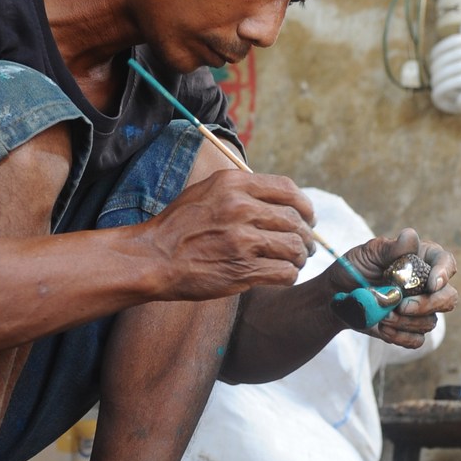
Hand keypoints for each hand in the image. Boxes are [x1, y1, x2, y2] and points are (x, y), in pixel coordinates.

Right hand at [148, 170, 316, 300]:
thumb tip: (275, 200)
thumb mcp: (205, 192)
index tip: (308, 218)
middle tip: (306, 246)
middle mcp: (242, 208)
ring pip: (294, 247)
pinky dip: (289, 275)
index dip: (305, 206)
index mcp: (234, 185)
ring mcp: (244, 240)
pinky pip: (284, 272)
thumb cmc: (177, 227)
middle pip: (295, 221)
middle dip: (306, 236)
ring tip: (295, 262)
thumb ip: (239, 191)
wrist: (152, 258)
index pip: (288, 190)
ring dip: (300, 257)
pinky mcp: (243, 270)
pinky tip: (283, 276)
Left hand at [334, 228, 456, 348]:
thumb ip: (391, 248)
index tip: (433, 284)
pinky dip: (401, 337)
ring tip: (382, 316)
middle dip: (427, 305)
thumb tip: (411, 237)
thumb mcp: (369, 253)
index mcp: (423, 260)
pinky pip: (418, 340)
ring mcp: (421, 309)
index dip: (444, 274)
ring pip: (430, 322)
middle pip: (448, 298)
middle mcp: (427, 285)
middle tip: (402, 307)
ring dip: (405, 322)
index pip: (446, 263)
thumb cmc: (355, 268)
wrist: (337, 295)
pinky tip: (383, 329)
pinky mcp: (409, 329)